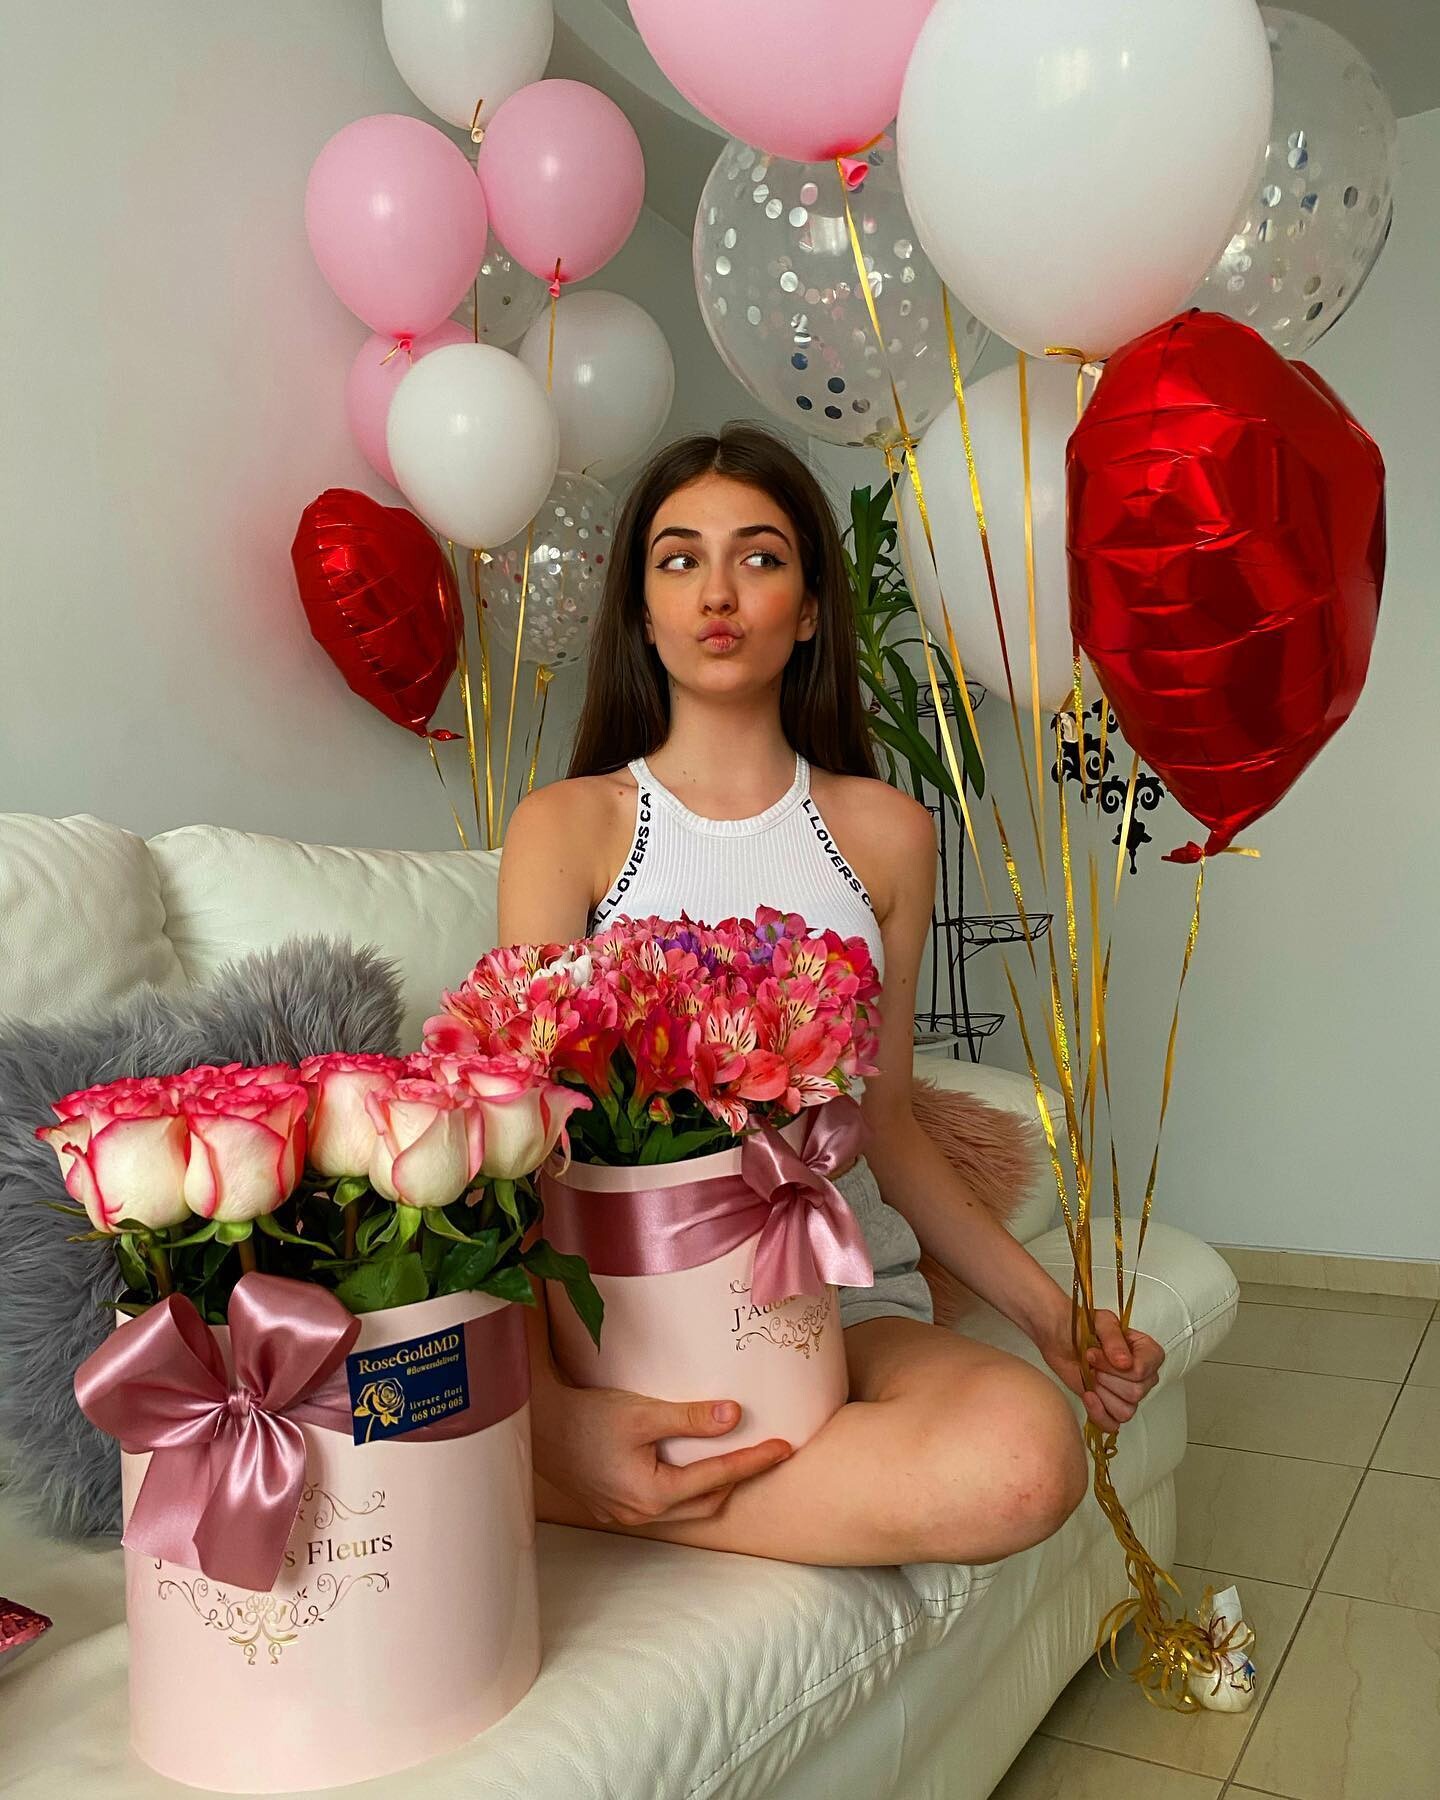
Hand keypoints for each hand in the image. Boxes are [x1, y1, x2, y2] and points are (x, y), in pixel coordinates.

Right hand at [531, 1381, 792, 1527]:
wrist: (538, 1426)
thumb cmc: (587, 1417)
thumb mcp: (642, 1413)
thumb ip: (689, 1418)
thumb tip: (735, 1416)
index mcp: (652, 1495)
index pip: (718, 1478)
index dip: (754, 1461)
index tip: (785, 1447)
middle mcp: (641, 1515)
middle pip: (707, 1502)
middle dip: (739, 1479)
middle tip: (766, 1453)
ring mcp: (625, 1515)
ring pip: (686, 1509)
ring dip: (712, 1486)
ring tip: (734, 1459)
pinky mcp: (613, 1507)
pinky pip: (664, 1506)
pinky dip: (686, 1490)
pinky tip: (689, 1467)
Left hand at [1039, 1307, 1164, 1430]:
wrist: (1058, 1336)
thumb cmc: (1081, 1325)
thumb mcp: (1100, 1322)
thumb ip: (1114, 1340)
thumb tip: (1125, 1363)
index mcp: (1147, 1352)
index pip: (1143, 1372)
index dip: (1115, 1367)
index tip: (1094, 1352)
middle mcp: (1143, 1375)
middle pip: (1135, 1392)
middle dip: (1106, 1377)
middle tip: (1090, 1361)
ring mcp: (1127, 1393)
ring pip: (1125, 1410)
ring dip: (1102, 1393)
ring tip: (1091, 1375)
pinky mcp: (1110, 1406)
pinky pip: (1113, 1424)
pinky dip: (1098, 1414)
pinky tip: (1088, 1395)